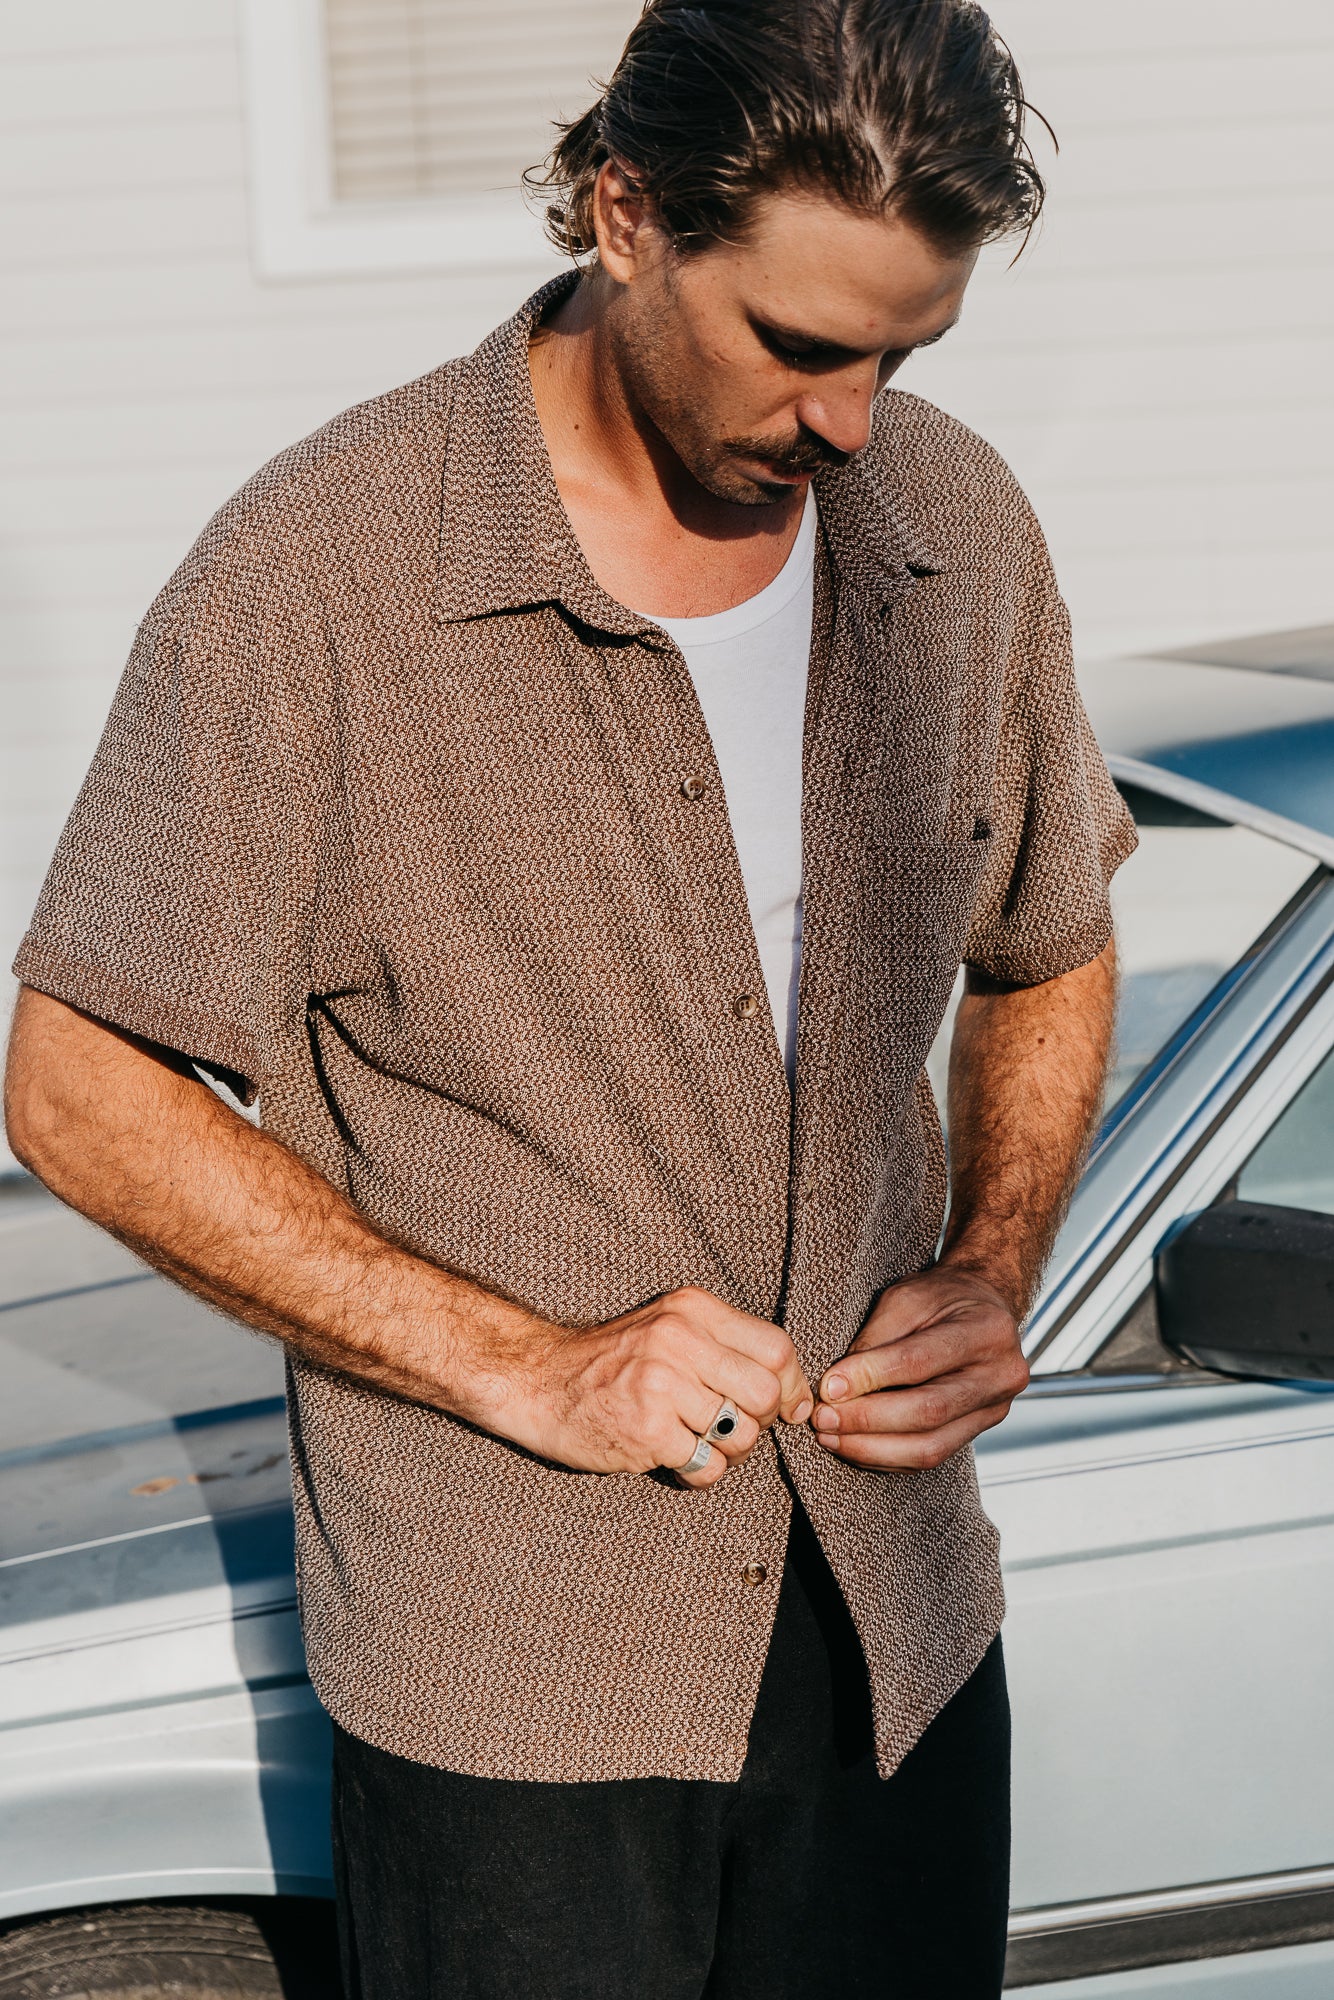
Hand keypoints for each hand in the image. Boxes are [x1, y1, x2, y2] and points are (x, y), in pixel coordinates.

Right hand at [494, 1287, 812, 1487]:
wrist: (537, 1381)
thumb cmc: (611, 1362)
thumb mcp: (669, 1327)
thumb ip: (727, 1348)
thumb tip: (798, 1398)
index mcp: (691, 1310)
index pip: (776, 1348)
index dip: (791, 1386)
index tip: (787, 1408)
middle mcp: (678, 1339)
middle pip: (765, 1394)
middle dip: (760, 1423)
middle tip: (731, 1429)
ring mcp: (661, 1384)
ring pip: (740, 1436)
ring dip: (728, 1454)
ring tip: (697, 1444)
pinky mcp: (646, 1430)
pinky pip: (707, 1467)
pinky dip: (698, 1473)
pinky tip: (674, 1458)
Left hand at [811, 1265, 1027, 1469]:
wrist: (982, 1307)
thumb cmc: (942, 1298)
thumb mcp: (906, 1297)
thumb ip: (875, 1338)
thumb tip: (838, 1386)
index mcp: (985, 1330)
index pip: (919, 1362)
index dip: (870, 1377)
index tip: (829, 1386)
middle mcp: (999, 1375)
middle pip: (929, 1411)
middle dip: (867, 1420)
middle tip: (823, 1418)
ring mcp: (994, 1409)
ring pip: (930, 1447)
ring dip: (872, 1448)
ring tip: (831, 1436)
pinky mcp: (978, 1431)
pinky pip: (930, 1457)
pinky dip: (887, 1457)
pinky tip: (855, 1446)